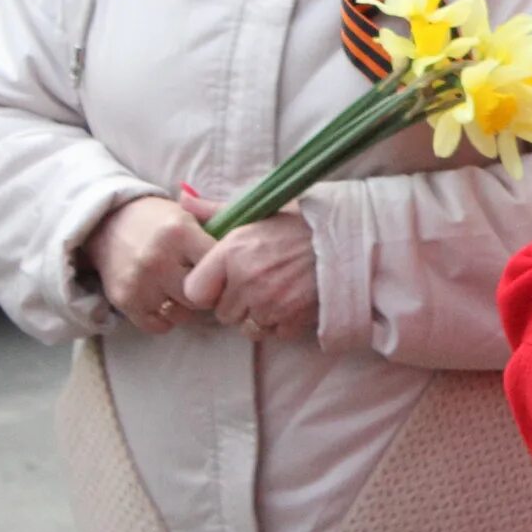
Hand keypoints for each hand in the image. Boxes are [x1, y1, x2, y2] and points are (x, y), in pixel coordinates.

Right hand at [81, 196, 214, 334]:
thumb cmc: (157, 220)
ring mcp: (140, 282)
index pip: (218, 264)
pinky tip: (166, 302)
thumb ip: (218, 225)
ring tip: (182, 291)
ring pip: (182, 314)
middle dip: (208, 293)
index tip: (224, 271)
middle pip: (202, 295)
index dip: (226, 271)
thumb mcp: (187, 215)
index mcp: (181, 233)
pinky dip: (165, 319)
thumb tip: (247, 241)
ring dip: (187, 308)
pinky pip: (157, 325)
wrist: (107, 222)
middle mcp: (159, 259)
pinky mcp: (123, 300)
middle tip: (204, 285)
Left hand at [177, 200, 316, 342]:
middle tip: (258, 282)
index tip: (224, 280)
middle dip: (236, 303)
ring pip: (247, 327)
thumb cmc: (300, 224)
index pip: (195, 291)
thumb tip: (181, 197)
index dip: (208, 288)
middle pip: (222, 313)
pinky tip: (292, 302)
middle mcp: (247, 280)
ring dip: (258, 316)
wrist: (349, 239)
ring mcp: (270, 303)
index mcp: (232, 252)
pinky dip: (281, 323)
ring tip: (276, 292)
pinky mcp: (292, 320)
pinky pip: (273, 334)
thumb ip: (215, 210)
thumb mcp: (256, 212)